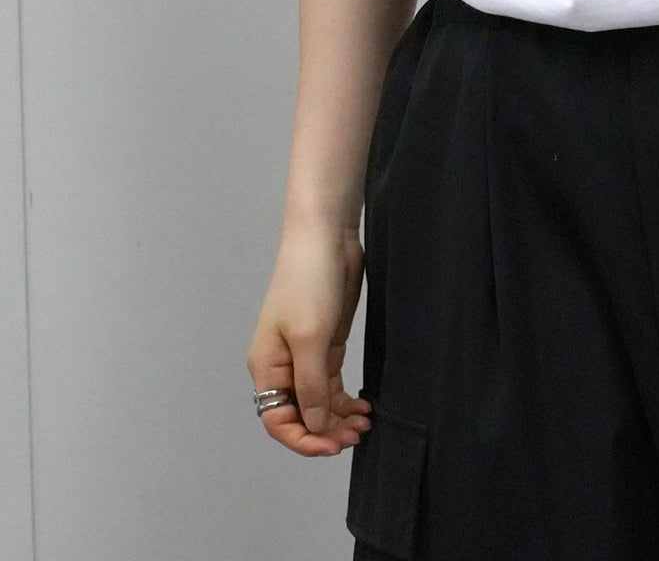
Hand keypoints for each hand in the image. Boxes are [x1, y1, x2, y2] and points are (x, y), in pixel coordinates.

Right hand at [246, 224, 373, 455]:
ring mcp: (305, 355)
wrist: (326, 239)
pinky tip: (363, 406)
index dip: (304, 439)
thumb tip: (315, 425)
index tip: (333, 446)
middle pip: (300, 414)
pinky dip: (345, 398)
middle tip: (357, 436)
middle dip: (326, 430)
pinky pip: (331, 382)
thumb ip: (311, 385)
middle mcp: (282, 366)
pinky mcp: (326, 343)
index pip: (278, 420)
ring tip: (365, 425)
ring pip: (319, 401)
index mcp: (267, 367)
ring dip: (339, 417)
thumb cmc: (308, 282)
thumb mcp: (310, 337)